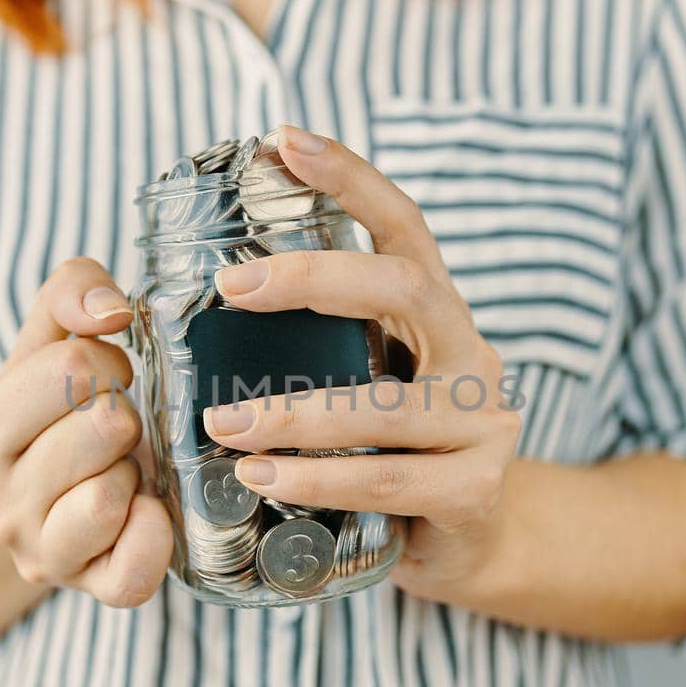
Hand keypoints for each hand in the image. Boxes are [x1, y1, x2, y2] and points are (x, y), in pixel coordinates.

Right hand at [0, 258, 172, 606]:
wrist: (41, 506)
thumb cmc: (56, 413)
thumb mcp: (49, 343)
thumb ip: (70, 293)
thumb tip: (110, 310)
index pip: (71, 368)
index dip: (107, 364)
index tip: (101, 382)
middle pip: (103, 425)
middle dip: (125, 415)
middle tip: (114, 429)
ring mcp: (40, 552)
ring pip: (113, 494)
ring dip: (136, 471)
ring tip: (120, 469)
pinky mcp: (90, 589)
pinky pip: (135, 570)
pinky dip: (155, 535)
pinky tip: (147, 510)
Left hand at [201, 125, 522, 593]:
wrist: (463, 545)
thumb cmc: (389, 453)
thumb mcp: (362, 382)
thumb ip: (317, 343)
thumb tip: (202, 297)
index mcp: (438, 315)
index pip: (404, 226)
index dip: (351, 177)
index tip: (284, 142)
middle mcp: (472, 354)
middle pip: (405, 289)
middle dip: (315, 278)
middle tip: (232, 286)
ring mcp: (483, 423)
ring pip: (384, 406)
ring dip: (295, 413)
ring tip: (221, 424)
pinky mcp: (475, 491)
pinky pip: (386, 481)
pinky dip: (317, 480)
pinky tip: (262, 479)